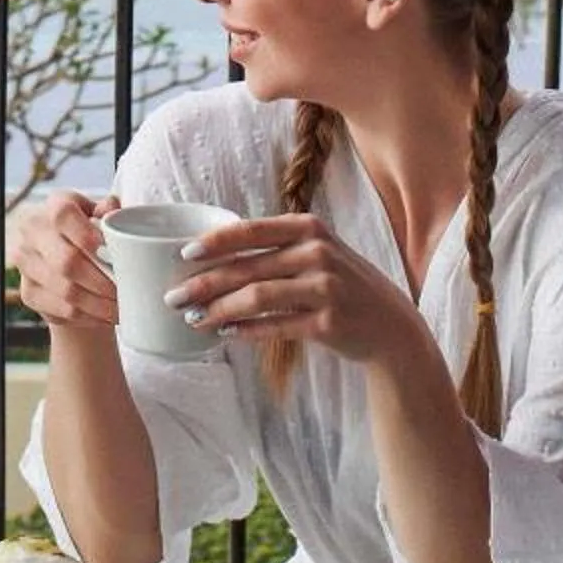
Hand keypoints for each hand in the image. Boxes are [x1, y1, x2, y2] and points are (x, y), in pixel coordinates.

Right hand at [9, 190, 120, 330]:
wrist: (71, 269)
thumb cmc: (92, 238)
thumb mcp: (103, 219)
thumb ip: (109, 212)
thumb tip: (112, 208)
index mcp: (53, 205)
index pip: (63, 215)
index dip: (86, 234)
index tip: (110, 251)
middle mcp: (33, 230)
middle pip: (67, 260)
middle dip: (101, 281)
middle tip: (123, 290)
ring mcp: (26, 262)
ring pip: (67, 290)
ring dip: (99, 303)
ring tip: (119, 307)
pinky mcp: (29, 292)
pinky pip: (64, 309)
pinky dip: (90, 315)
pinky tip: (104, 315)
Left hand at [162, 215, 425, 365]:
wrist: (390, 325)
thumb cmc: (341, 285)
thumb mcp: (316, 252)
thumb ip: (276, 248)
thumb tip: (214, 253)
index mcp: (309, 228)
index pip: (251, 230)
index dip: (214, 242)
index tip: (183, 253)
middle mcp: (317, 253)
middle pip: (247, 267)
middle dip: (204, 283)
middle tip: (173, 297)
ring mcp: (325, 288)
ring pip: (257, 298)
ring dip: (219, 311)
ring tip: (193, 319)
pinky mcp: (328, 323)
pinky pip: (276, 326)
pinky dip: (246, 331)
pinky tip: (225, 334)